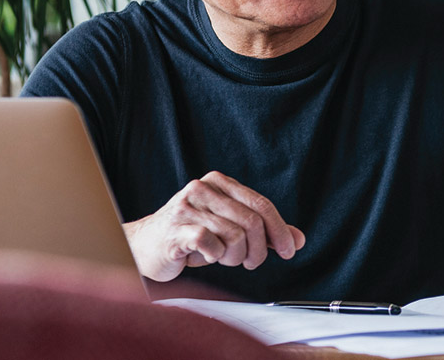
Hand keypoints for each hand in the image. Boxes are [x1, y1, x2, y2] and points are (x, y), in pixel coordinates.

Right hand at [123, 171, 305, 281]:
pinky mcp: (176, 228)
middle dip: (257, 250)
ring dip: (234, 256)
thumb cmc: (189, 237)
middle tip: (250, 262)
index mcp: (218, 182)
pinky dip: (215, 256)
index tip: (288, 250)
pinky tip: (207, 255)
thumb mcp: (229, 229)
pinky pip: (212, 245)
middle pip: (252, 221)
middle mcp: (203, 188)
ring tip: (222, 257)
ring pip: (234, 236)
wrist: (145, 247)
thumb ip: (262, 232)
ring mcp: (187, 207)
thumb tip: (297, 239)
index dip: (279, 230)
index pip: (261, 204)